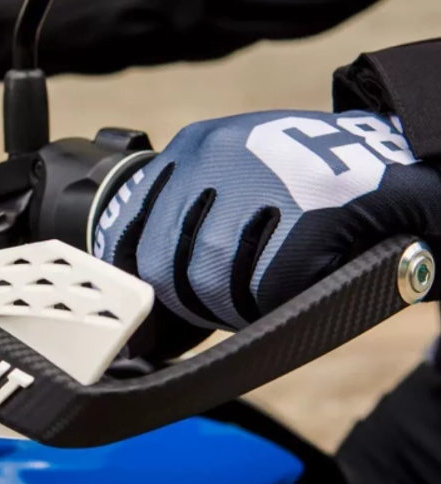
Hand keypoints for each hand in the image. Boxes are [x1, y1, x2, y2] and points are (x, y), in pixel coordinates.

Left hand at [94, 110, 440, 330]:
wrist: (390, 165)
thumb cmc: (302, 189)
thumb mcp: (232, 183)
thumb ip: (184, 222)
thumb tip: (141, 293)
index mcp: (193, 147)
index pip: (127, 228)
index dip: (135, 276)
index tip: (151, 303)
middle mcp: (215, 156)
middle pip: (165, 268)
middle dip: (194, 301)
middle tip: (232, 301)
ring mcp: (259, 178)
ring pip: (211, 283)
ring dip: (238, 304)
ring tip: (270, 285)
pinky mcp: (305, 210)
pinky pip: (264, 290)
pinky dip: (278, 299)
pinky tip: (299, 279)